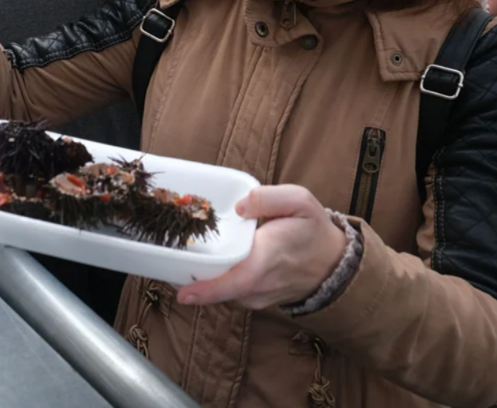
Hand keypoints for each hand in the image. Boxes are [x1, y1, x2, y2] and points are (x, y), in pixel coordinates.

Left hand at [176, 185, 346, 309]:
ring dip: (199, 276)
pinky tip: (203, 260)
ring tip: (180, 252)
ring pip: (220, 290)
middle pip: (218, 287)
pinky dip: (212, 279)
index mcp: (269, 257)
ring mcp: (256, 296)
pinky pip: (226, 291)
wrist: (332, 264)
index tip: (183, 294)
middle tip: (164, 256)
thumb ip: (269, 197)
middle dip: (189, 276)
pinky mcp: (252, 299)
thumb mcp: (300, 201)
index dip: (208, 289)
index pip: (237, 280)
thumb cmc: (312, 229)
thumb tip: (240, 206)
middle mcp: (260, 283)